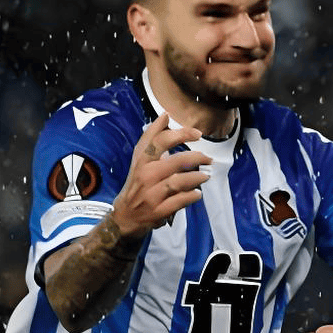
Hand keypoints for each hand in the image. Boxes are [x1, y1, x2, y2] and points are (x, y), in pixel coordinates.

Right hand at [112, 112, 212, 237]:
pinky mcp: (159, 211)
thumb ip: (152, 138)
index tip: (197, 133)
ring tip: (206, 175)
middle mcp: (145, 176)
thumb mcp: (140, 160)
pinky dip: (192, 196)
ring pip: (178, 182)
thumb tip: (165, 115)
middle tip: (208, 158)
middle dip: (196, 158)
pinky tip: (197, 193)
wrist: (125, 216)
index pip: (159, 141)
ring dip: (197, 177)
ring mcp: (152, 195)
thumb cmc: (137, 184)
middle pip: (175, 162)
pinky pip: (180, 201)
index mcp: (141, 161)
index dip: (180, 134)